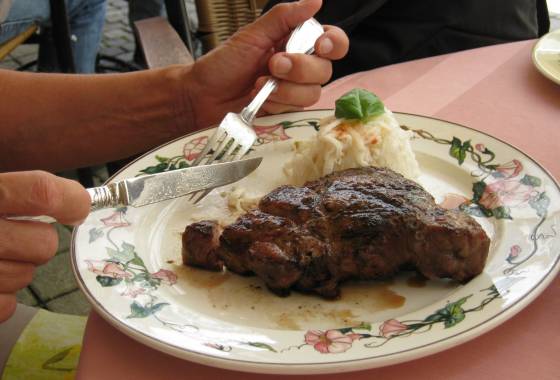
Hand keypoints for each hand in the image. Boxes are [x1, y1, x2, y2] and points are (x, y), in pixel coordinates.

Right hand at [0, 171, 89, 321]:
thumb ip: (22, 191)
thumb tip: (80, 201)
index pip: (43, 192)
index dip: (71, 201)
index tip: (78, 207)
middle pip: (44, 243)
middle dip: (35, 242)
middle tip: (12, 237)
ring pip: (26, 276)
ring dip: (15, 270)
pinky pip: (6, 306)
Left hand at [184, 0, 348, 128]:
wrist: (203, 95)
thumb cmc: (224, 64)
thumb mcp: (252, 34)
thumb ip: (284, 17)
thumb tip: (315, 0)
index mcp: (295, 42)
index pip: (331, 42)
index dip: (333, 43)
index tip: (320, 45)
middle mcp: (300, 67)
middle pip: (325, 69)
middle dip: (300, 67)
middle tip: (273, 64)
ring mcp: (293, 91)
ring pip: (313, 92)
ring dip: (286, 88)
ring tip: (260, 84)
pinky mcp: (285, 111)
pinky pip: (297, 109)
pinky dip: (278, 102)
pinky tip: (261, 99)